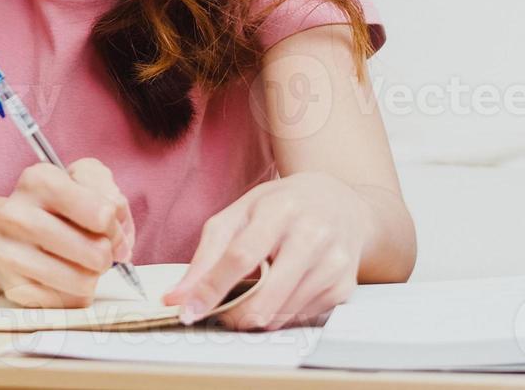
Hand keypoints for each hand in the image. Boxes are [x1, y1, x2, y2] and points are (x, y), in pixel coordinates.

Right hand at [0, 157, 135, 307]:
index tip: (108, 226)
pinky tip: (64, 278)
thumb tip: (118, 234)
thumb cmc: (58, 206)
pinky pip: (67, 303)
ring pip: (83, 281)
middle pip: (96, 252)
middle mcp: (15, 216)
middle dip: (107, 254)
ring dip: (93, 276)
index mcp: (37, 181)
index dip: (115, 225)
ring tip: (83, 264)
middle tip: (100, 249)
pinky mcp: (12, 288)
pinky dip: (75, 294)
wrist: (12, 233)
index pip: (102, 214)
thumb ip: (110, 192)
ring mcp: (9, 254)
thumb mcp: (85, 180)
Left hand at [163, 171, 371, 329]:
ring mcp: (334, 263)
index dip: (211, 288)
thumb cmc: (283, 206)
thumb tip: (179, 296)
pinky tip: (281, 292)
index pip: (241, 256)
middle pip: (265, 296)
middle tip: (221, 313)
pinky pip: (300, 319)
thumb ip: (207, 254)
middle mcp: (313, 235)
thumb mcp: (240, 214)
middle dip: (234, 315)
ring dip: (257, 315)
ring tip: (254, 294)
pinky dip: (281, 314)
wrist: (340, 204)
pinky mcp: (345, 288)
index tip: (189, 311)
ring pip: (281, 314)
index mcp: (281, 210)